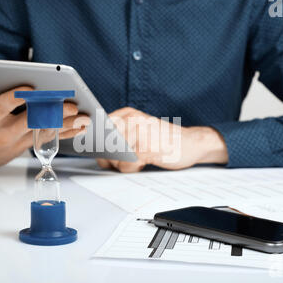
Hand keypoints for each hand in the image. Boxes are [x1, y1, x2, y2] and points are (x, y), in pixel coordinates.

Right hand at [0, 79, 89, 171]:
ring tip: (82, 116)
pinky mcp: (27, 145)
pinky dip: (65, 133)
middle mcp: (3, 133)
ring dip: (64, 124)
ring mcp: (17, 141)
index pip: (1, 108)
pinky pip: (48, 140)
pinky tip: (79, 127)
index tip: (29, 88)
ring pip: (43, 133)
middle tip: (69, 104)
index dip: (14, 99)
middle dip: (51, 112)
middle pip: (30, 122)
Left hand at [97, 107, 227, 172]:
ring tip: (137, 159)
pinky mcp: (146, 148)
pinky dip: (131, 168)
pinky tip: (143, 163)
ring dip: (121, 164)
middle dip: (108, 156)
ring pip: (113, 156)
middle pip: (102, 144)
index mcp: (127, 113)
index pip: (97, 126)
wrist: (192, 142)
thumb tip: (98, 156)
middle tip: (123, 159)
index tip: (91, 148)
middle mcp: (131, 119)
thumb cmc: (163, 140)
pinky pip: (126, 164)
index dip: (91, 141)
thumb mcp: (139, 131)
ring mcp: (139, 133)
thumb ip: (119, 138)